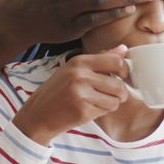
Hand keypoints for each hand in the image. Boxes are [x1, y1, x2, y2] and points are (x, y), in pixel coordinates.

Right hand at [12, 46, 129, 144]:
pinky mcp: (82, 110)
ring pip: (115, 100)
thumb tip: (124, 49)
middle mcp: (80, 75)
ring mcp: (81, 93)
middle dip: (121, 93)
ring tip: (98, 102)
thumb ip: (101, 58)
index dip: (125, 71)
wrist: (37, 114)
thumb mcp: (75, 69)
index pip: (116, 62)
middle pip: (119, 85)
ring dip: (111, 104)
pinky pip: (106, 111)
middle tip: (113, 96)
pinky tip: (88, 109)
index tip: (123, 78)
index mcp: (79, 61)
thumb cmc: (58, 90)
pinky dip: (102, 112)